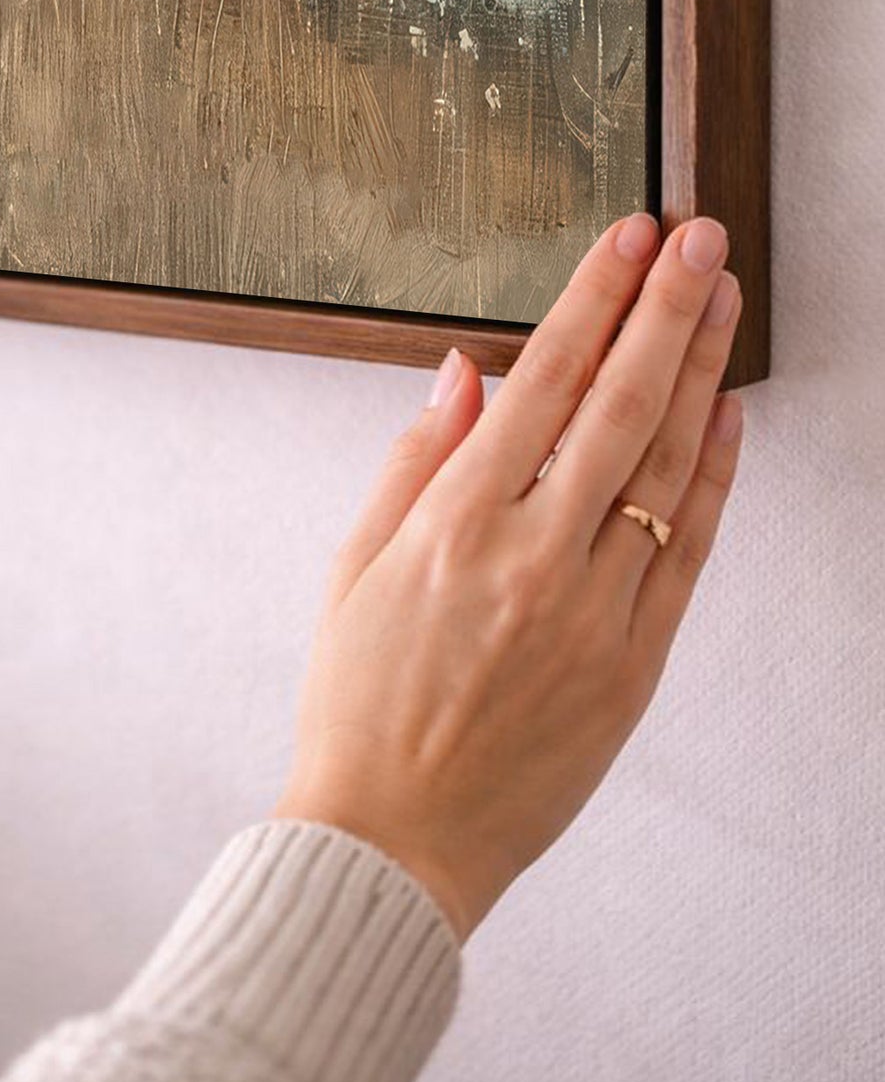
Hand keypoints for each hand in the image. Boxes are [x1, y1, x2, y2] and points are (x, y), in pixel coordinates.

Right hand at [275, 215, 744, 939]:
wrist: (392, 843)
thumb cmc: (359, 711)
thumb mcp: (354, 570)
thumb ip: (414, 463)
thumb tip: (464, 372)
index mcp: (455, 525)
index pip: (545, 380)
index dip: (595, 298)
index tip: (631, 238)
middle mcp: (532, 557)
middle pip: (621, 404)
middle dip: (668, 308)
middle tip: (702, 238)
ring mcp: (591, 612)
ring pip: (664, 468)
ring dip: (702, 374)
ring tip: (725, 302)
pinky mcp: (630, 666)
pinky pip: (684, 554)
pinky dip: (713, 480)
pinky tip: (728, 418)